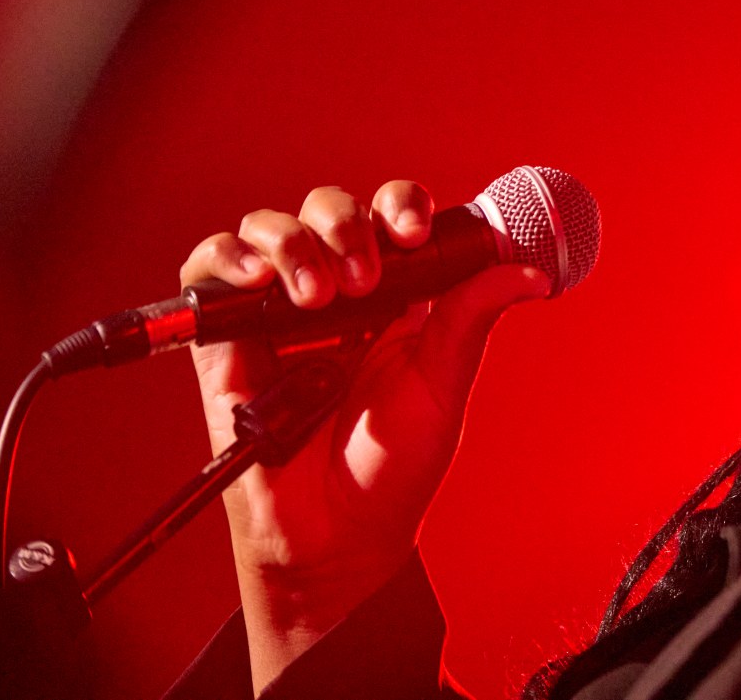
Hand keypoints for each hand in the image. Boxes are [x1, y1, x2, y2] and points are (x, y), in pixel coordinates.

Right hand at [181, 180, 549, 690]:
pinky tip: (255, 279)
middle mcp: (337, 289)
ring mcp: (279, 309)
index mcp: (395, 293)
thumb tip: (530, 274)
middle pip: (329, 209)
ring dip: (294, 244)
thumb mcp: (442, 385)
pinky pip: (209, 270)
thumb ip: (471, 319)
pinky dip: (227, 258)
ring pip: (271, 227)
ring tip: (317, 296)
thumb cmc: (392, 467)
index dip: (400, 205)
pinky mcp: (226, 337)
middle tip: (364, 280)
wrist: (336, 535)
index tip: (411, 232)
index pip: (392, 215)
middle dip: (347, 226)